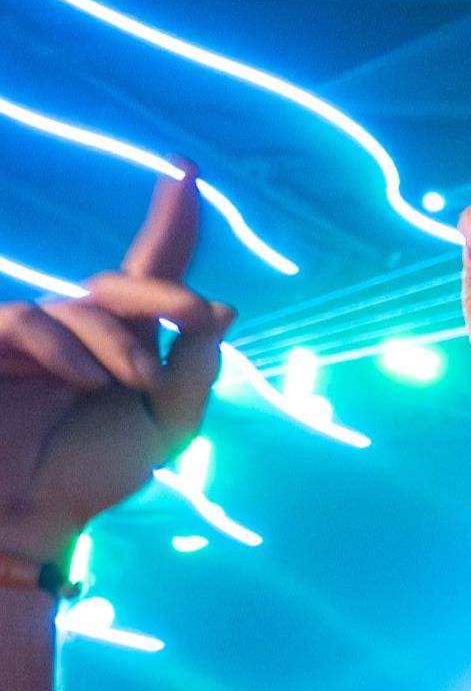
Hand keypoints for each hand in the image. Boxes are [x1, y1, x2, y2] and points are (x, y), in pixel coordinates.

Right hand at [0, 178, 230, 568]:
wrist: (26, 519)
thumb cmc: (89, 476)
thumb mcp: (164, 427)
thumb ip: (194, 370)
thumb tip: (224, 308)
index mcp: (124, 345)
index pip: (151, 273)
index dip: (170, 225)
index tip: (189, 171)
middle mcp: (77, 331)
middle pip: (124, 282)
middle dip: (166, 291)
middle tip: (195, 312)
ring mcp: (31, 335)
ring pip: (85, 304)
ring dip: (120, 343)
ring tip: (129, 386)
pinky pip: (30, 319)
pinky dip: (66, 347)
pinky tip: (82, 379)